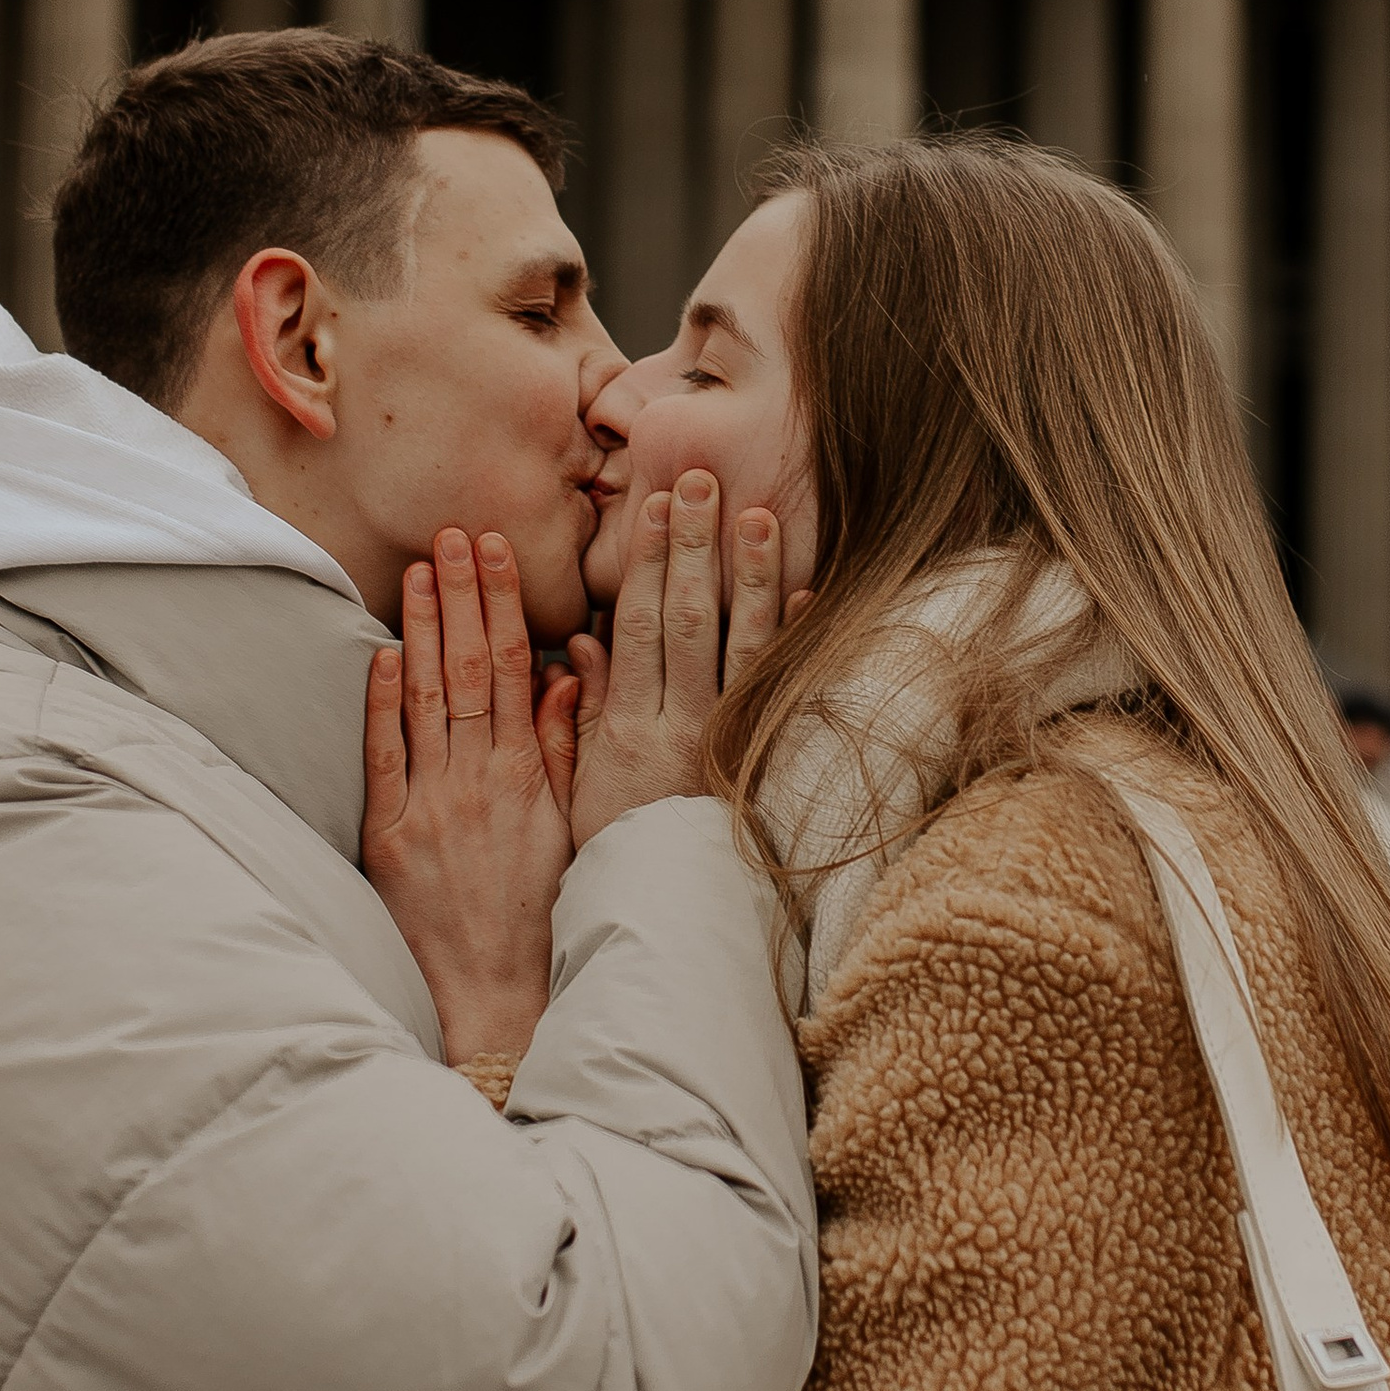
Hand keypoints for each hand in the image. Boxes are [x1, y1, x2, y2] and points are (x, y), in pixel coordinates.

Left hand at [362, 528, 578, 1068]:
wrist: (498, 989)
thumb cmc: (539, 910)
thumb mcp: (567, 825)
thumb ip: (561, 748)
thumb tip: (562, 678)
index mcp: (526, 774)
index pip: (511, 667)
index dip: (502, 603)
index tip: (495, 551)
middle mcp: (479, 780)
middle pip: (467, 669)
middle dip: (461, 596)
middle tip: (453, 533)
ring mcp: (433, 805)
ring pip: (426, 699)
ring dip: (421, 629)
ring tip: (419, 570)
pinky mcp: (391, 837)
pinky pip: (386, 757)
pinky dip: (383, 703)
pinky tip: (382, 655)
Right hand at [564, 471, 788, 847]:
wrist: (665, 910)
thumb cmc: (615, 845)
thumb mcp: (580, 780)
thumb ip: (584, 710)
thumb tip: (582, 643)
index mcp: (630, 726)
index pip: (635, 625)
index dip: (644, 561)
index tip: (654, 507)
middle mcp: (681, 725)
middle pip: (687, 618)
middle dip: (693, 546)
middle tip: (702, 480)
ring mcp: (726, 739)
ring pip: (741, 644)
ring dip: (750, 576)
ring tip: (758, 515)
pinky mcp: (760, 757)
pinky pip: (782, 690)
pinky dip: (796, 638)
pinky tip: (809, 591)